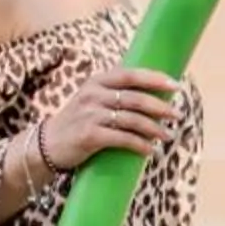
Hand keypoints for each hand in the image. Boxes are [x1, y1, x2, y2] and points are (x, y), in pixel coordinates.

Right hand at [40, 66, 182, 171]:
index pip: (130, 75)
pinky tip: (149, 151)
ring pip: (132, 119)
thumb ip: (116, 93)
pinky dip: (140, 145)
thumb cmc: (78, 121)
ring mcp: (90, 115)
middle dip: (160, 107)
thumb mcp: (93, 99)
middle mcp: (93, 94)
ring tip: (167, 136)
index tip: (176, 85)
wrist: (47, 145)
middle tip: (177, 115)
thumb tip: (154, 95)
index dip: (155, 79)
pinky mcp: (89, 136)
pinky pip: (122, 139)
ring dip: (154, 129)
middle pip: (135, 98)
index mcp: (97, 82)